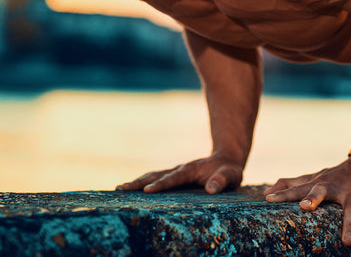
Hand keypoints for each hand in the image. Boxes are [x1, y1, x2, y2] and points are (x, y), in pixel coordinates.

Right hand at [115, 155, 243, 194]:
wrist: (226, 161)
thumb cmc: (229, 171)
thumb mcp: (231, 175)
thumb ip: (222, 181)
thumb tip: (210, 189)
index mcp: (191, 170)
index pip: (173, 178)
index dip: (161, 184)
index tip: (147, 191)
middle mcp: (180, 170)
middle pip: (156, 175)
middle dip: (139, 182)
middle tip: (121, 188)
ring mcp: (175, 173)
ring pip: (153, 176)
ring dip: (137, 182)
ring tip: (119, 188)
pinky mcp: (174, 178)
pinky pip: (156, 179)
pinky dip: (143, 183)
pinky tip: (132, 190)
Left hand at [263, 159, 350, 253]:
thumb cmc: (336, 177)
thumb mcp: (314, 179)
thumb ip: (292, 185)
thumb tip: (266, 192)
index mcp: (319, 183)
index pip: (298, 188)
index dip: (283, 193)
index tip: (268, 199)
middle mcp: (335, 186)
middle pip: (322, 191)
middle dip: (313, 198)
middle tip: (305, 207)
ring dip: (350, 225)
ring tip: (347, 242)